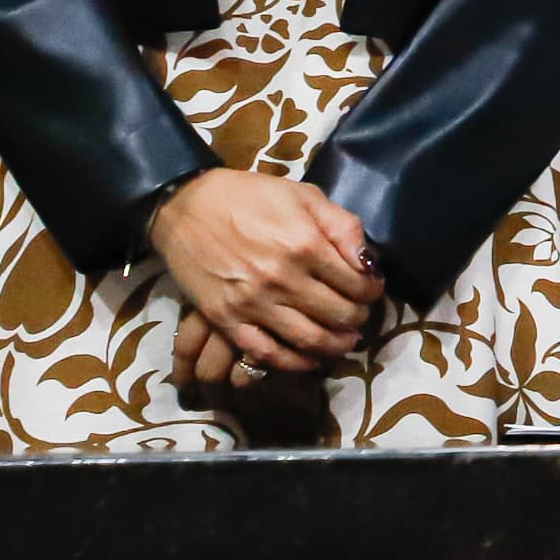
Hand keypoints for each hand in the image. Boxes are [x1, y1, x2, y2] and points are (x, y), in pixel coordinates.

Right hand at [145, 167, 382, 379]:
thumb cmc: (250, 196)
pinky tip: (310, 359)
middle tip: (361, 315)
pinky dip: (294, 363)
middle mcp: (283, 279)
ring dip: (336, 345)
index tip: (372, 290)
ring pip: (308, 339)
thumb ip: (343, 227)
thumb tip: (370, 262)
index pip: (357, 283)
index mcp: (305, 244)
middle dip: (359, 318)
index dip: (372, 291)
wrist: (186, 206)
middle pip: (338, 314)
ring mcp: (253, 304)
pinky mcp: (226, 320)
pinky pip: (265, 353)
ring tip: (346, 341)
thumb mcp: (304, 195)